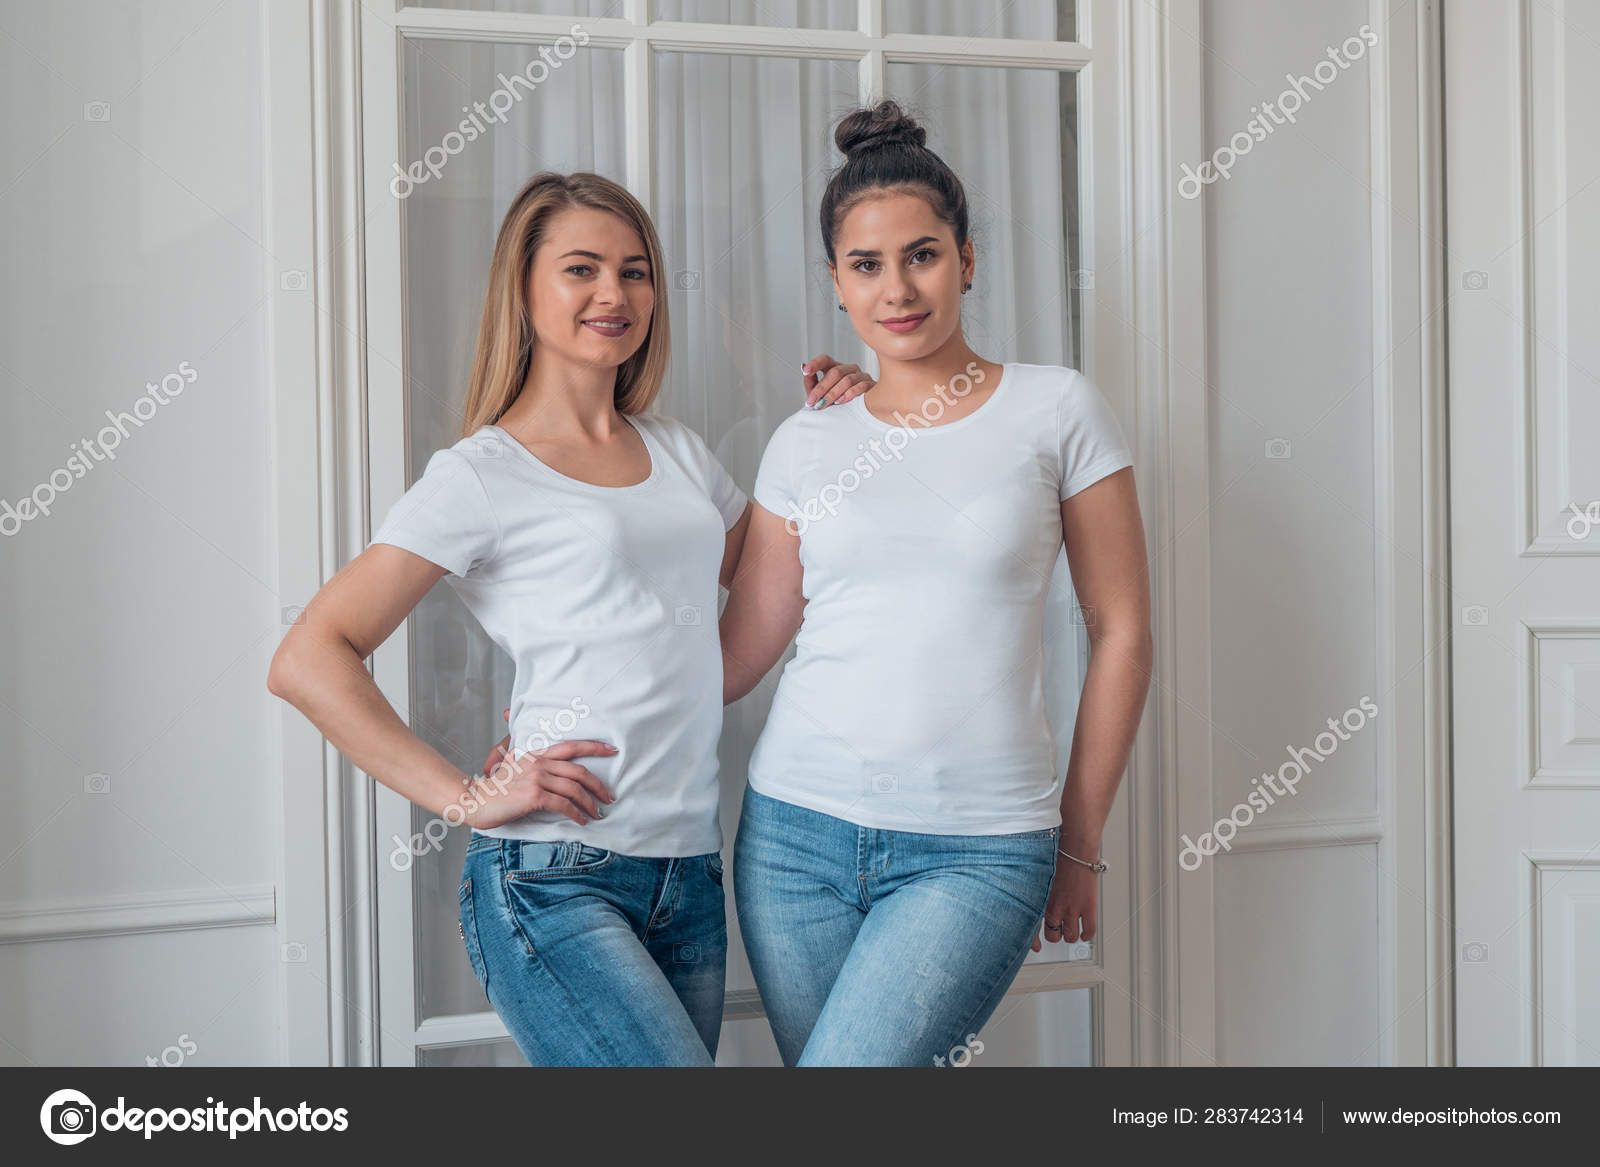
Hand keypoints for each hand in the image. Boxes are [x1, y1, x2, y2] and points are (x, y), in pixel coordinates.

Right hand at [467, 708, 617, 828]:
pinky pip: (563, 805)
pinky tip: (581, 821)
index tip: (612, 750)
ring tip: (597, 814)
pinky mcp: (533, 796)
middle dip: (598, 785)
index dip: (594, 747)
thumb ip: (526, 760)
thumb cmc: (494, 789)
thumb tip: (539, 763)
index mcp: (536, 754)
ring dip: (590, 804)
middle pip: (579, 771)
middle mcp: (538, 763)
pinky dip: (576, 814)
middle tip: (609, 797)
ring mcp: (536, 778)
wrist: (473, 800)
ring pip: (574, 789)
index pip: (571, 746)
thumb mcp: (510, 765)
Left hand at [802, 354, 873, 408]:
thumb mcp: (821, 394)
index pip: (825, 360)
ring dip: (833, 393)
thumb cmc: (838, 402)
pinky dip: (849, 394)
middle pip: (835, 372)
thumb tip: (804, 368)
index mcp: (836, 368)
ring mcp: (861, 376)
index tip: (805, 371)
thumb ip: (811, 382)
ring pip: (847, 380)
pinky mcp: (870, 385)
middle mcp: (849, 369)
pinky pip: (860, 386)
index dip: (815, 364)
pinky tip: (841, 401)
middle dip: (821, 388)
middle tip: (812, 401)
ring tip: (824, 404)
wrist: (857, 415)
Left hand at [1031, 858, 1098, 952]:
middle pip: (1053, 936)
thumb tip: (1033, 903)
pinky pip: (1089, 930)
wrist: (1074, 848)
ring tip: (1072, 930)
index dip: (1034, 943)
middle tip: (1059, 931)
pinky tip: (1085, 932)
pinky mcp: (1088, 908)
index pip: (1032, 931)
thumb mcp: (1037, 878)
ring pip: (1071, 936)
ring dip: (1071, 936)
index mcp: (1039, 902)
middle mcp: (1054, 908)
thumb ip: (1035, 894)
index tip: (1036, 946)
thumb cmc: (1056, 856)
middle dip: (1056, 935)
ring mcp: (1072, 910)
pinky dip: (1087, 934)